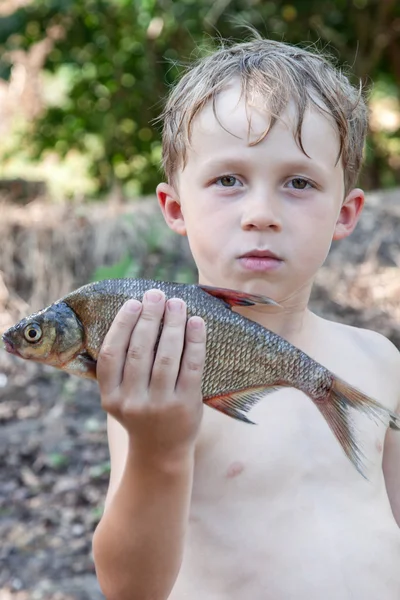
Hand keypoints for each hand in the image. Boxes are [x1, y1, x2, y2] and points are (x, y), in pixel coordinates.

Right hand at [97, 289, 205, 460]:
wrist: (161, 452)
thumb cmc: (140, 413)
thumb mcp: (121, 396)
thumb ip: (121, 367)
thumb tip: (135, 315)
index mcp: (110, 396)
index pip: (112, 353)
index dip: (122, 325)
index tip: (134, 302)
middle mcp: (132, 401)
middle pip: (140, 350)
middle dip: (150, 317)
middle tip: (157, 294)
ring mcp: (160, 405)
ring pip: (166, 355)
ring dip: (173, 324)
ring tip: (177, 303)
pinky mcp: (185, 405)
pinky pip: (191, 366)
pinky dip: (194, 341)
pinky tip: (196, 323)